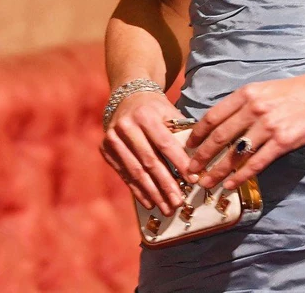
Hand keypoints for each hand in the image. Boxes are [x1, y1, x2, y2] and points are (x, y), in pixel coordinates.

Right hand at [99, 91, 197, 215]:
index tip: (193, 179)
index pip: (165, 143)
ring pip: (136, 172)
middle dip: (166, 184)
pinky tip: (150, 203)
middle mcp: (126, 126)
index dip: (179, 163)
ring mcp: (113, 139)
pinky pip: (124, 175)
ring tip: (167, 208)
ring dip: (153, 193)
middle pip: (149, 161)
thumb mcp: (169, 112)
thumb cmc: (155, 108)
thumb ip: (181, 133)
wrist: (127, 96)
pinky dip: (138, 190)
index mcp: (145, 115)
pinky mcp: (105, 150)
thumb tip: (199, 160)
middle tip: (179, 202)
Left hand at [185, 72, 304, 191]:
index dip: (197, 134)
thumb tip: (221, 124)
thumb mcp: (264, 90)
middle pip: (219, 136)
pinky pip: (256, 163)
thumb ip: (243, 104)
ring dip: (217, 171)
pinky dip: (240, 177)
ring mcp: (268, 126)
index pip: (213, 116)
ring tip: (205, 182)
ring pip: (235, 153)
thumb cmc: (294, 92)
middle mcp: (254, 108)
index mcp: (247, 94)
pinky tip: (230, 185)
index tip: (188, 147)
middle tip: (190, 170)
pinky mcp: (283, 142)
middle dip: (201, 156)